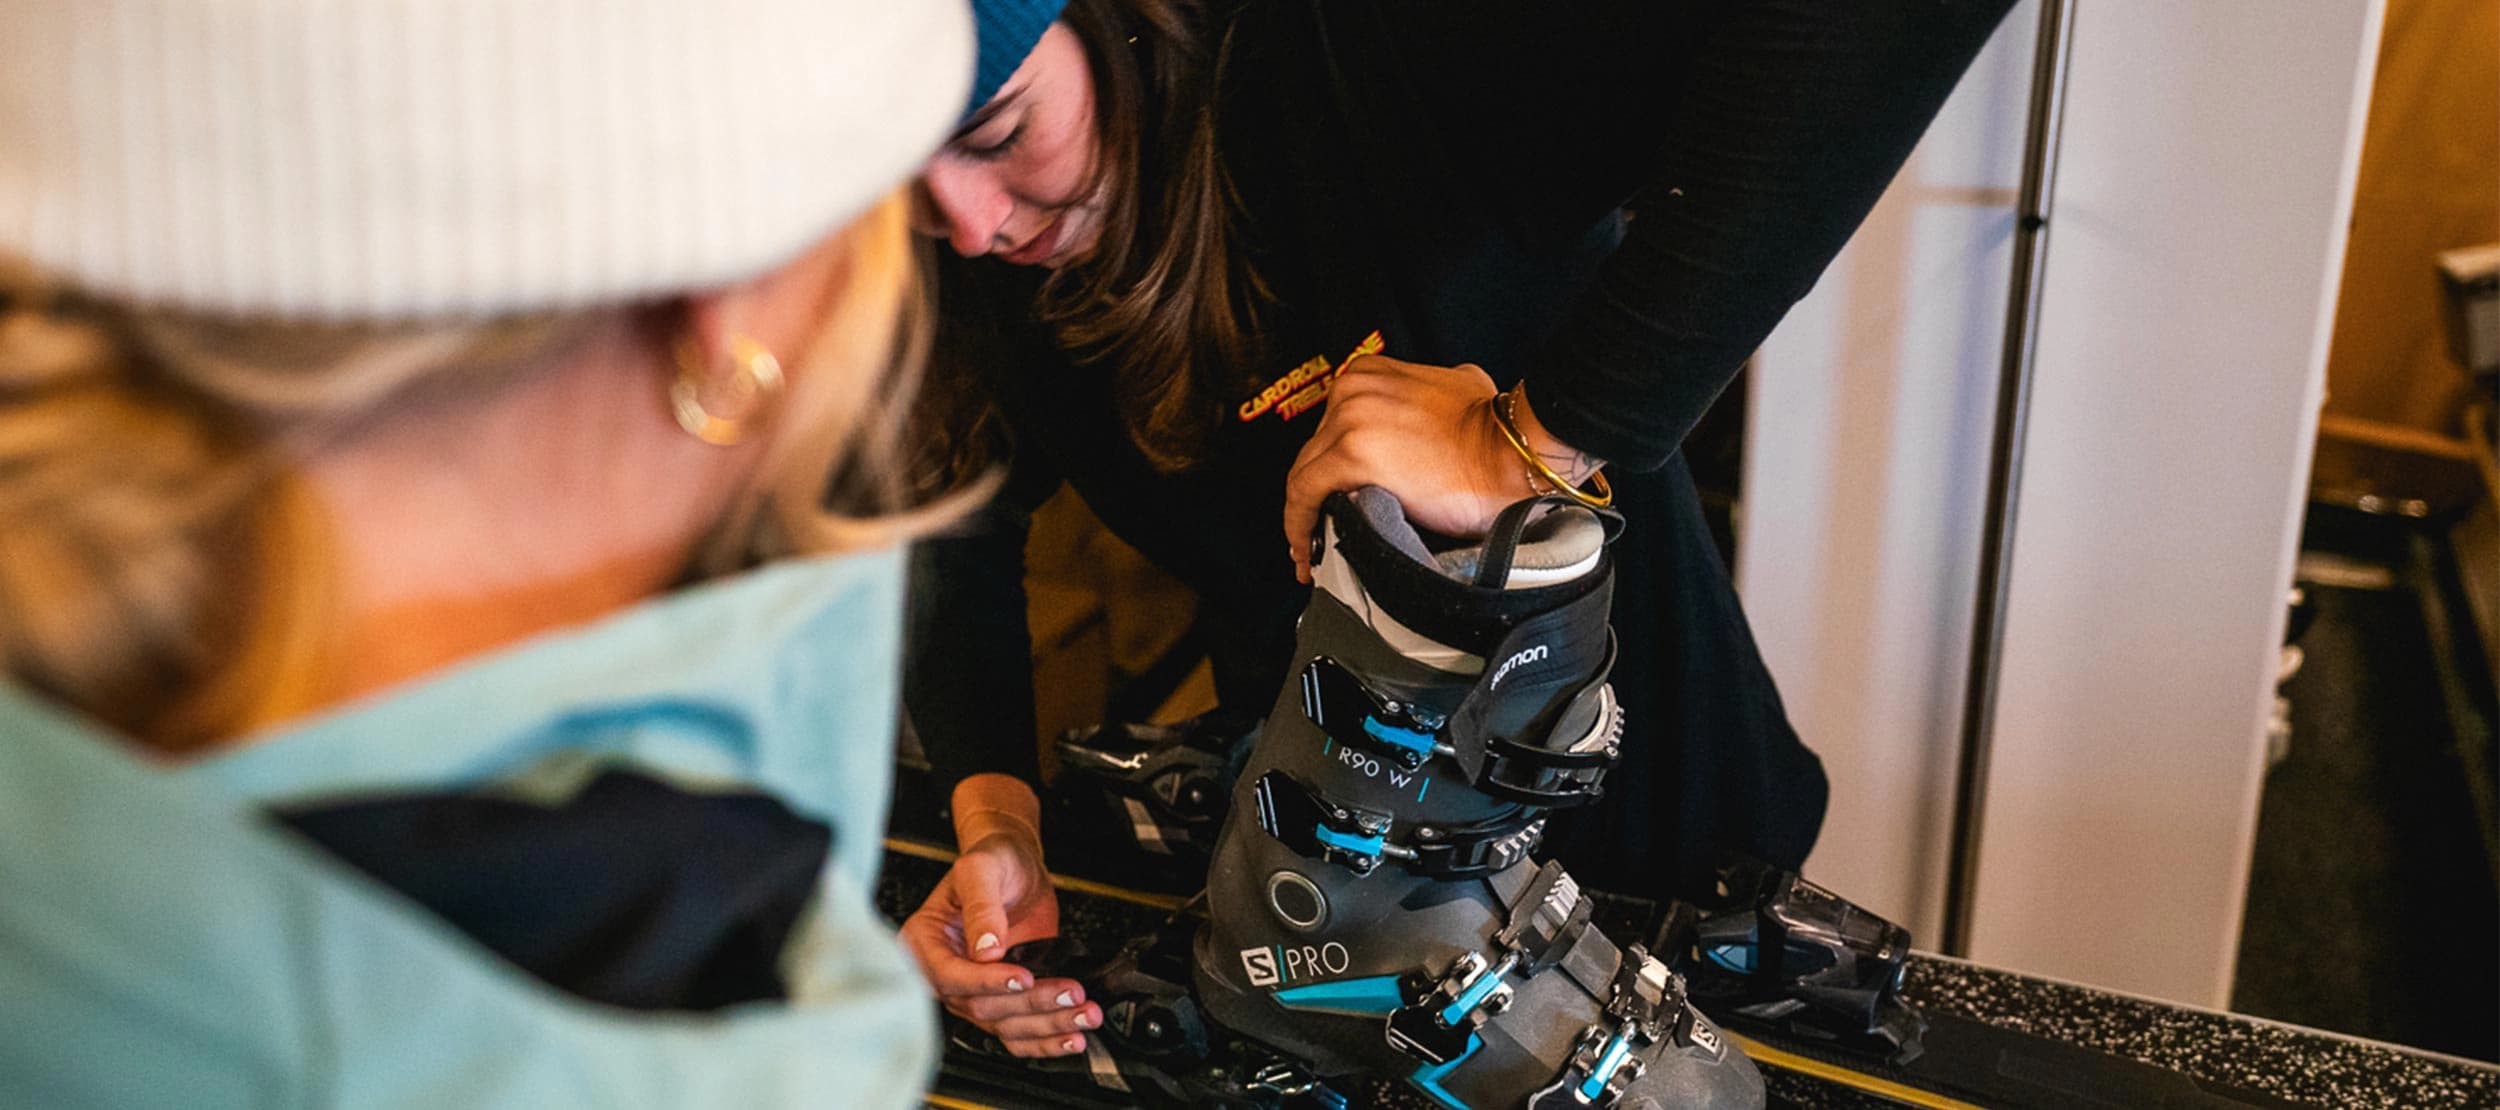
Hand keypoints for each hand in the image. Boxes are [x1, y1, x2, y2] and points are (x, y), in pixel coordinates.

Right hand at [899, 788, 1098, 1057]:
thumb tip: (986, 949)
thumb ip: (982, 905)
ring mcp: (975, 990)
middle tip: (1070, 992)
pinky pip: (1018, 1034)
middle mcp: (945, 973)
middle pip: (982, 1007)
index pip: (950, 976)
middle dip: (1031, 1004)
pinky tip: (1072, 1038)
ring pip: (1006, 1026)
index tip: (1022, 978)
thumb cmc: (993, 859)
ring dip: (1049, 1025)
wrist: (1018, 865)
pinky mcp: (1002, 1000)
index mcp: (925, 942)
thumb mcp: (983, 869)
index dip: (986, 983)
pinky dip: (1046, 1041)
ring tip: (1084, 1014)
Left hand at [1282, 355, 1534, 583]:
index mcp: (1369, 373)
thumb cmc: (1493, 432)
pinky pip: (1304, 496)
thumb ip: (1423, 395)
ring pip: (1305, 476)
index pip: (1330, 428)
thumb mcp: (1456, 386)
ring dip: (1306, 517)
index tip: (1327, 498)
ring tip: (1312, 552)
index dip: (1325, 467)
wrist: (1511, 453)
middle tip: (1319, 532)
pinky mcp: (1350, 455)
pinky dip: (1300, 527)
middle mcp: (1352, 390)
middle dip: (1316, 495)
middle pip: (1315, 453)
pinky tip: (1308, 554)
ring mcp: (1349, 420)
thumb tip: (1417, 418)